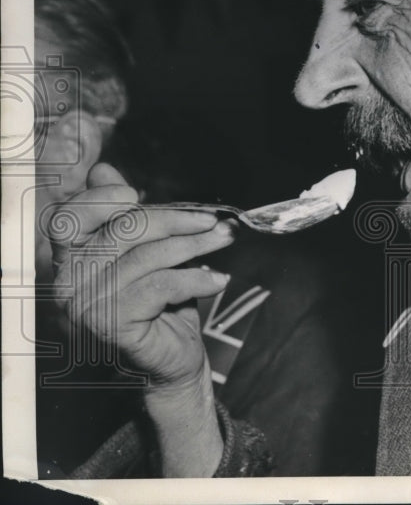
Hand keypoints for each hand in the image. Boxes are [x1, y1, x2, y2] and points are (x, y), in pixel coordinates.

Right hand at [48, 162, 235, 474]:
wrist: (171, 360)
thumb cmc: (159, 303)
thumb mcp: (145, 251)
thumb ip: (125, 214)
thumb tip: (105, 169)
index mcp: (70, 259)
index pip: (67, 218)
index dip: (99, 200)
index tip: (137, 193)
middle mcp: (69, 282)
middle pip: (121, 231)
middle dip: (175, 220)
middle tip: (212, 221)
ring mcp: (87, 305)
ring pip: (147, 257)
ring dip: (194, 245)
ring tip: (223, 241)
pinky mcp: (113, 323)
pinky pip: (161, 286)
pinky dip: (196, 278)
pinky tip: (218, 279)